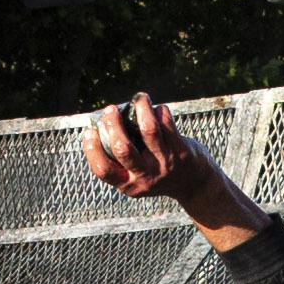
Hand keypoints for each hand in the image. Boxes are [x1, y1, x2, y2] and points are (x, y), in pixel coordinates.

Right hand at [83, 95, 259, 237]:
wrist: (194, 184)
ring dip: (141, 109)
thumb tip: (102, 124)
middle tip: (110, 109)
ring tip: (138, 98)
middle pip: (123, 148)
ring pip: (149, 131)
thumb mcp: (137, 176)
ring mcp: (164, 165)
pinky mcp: (181, 153)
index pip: (102, 169)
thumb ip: (122, 159)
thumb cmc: (158, 172)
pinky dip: (160, 112)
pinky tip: (155, 108)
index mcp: (129, 185)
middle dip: (113, 124)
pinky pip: (168, 125)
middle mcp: (146, 177)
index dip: (91, 148)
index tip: (89, 130)